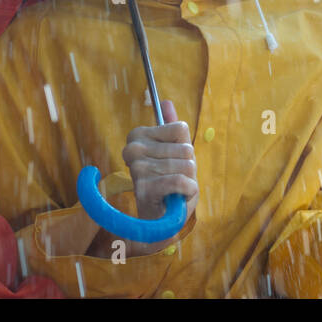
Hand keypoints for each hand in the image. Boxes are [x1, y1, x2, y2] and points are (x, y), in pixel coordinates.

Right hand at [122, 99, 198, 225]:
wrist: (161, 219)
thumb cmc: (169, 182)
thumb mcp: (174, 152)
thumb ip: (170, 126)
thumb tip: (166, 102)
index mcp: (137, 136)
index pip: (179, 129)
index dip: (184, 147)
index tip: (172, 159)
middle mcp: (133, 149)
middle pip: (186, 148)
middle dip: (188, 166)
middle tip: (174, 178)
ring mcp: (137, 169)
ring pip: (186, 165)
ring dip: (188, 180)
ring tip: (174, 188)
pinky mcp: (145, 189)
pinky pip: (180, 181)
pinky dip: (187, 190)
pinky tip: (179, 195)